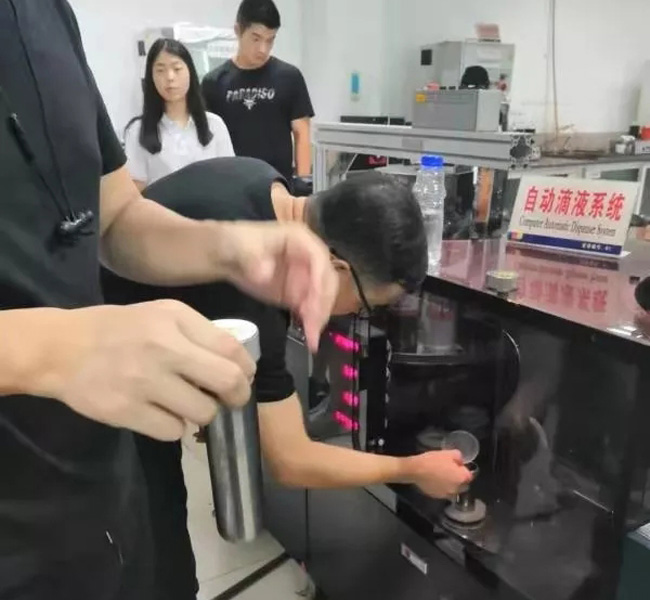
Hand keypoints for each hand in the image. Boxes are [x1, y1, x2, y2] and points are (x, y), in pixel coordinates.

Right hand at [42, 301, 255, 440]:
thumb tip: (237, 362)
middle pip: (227, 382)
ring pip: (203, 412)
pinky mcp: (126, 411)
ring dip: (203, 413)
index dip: (247, 369)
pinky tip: (163, 413)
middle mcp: (163, 349)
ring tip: (189, 404)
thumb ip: (200, 332)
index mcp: (175, 320)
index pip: (231, 349)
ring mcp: (143, 382)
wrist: (61, 348)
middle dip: (237, 396)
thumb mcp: (162, 314)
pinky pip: (173, 431)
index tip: (245, 378)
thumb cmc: (119, 328)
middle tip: (230, 400)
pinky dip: (174, 427)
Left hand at [220, 222, 337, 351]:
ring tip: (311, 338)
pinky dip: (312, 323)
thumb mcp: (242, 246)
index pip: (319, 258)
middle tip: (313, 325)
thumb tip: (266, 274)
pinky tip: (309, 338)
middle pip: (326, 281)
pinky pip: (312, 309)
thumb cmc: (237, 244)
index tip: (314, 300)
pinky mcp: (300, 293)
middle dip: (322, 304)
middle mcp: (311, 258)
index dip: (319, 279)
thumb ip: (254, 260)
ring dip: (319, 317)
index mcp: (301, 239)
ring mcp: (308, 277)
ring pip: (323, 298)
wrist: (229, 256)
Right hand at [403, 450, 471, 498]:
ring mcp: (447, 494)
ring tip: (443, 477)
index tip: (458, 466)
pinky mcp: (437, 497)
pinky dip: (442, 488)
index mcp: (462, 478)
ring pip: (453, 490)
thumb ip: (459, 457)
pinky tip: (436, 481)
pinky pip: (444, 493)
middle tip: (451, 471)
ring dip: (451, 485)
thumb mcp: (448, 453)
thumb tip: (460, 462)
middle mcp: (457, 489)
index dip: (464, 470)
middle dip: (460, 480)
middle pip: (463, 485)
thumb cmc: (433, 460)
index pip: (470, 476)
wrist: (416, 470)